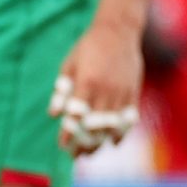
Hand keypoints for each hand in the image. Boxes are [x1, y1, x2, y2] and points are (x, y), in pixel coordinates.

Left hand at [50, 19, 143, 153]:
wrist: (119, 31)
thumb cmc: (88, 46)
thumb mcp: (69, 64)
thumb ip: (61, 91)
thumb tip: (53, 115)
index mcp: (87, 82)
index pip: (76, 116)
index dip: (69, 134)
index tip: (62, 145)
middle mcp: (106, 90)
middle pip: (95, 126)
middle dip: (84, 144)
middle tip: (75, 155)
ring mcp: (122, 92)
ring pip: (112, 126)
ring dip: (101, 142)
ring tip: (90, 153)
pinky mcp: (133, 92)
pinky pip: (129, 118)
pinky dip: (121, 132)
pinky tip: (113, 143)